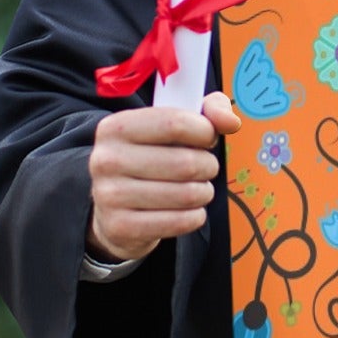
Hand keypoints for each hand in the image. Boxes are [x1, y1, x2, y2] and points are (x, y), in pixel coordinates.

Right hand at [86, 90, 241, 262]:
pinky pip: (180, 222)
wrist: (113, 207)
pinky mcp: (120, 227)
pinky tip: (187, 210)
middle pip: (186, 163)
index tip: (207, 138)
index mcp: (116, 127)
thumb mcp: (172, 125)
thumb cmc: (151, 158)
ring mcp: (109, 195)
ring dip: (204, 192)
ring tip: (196, 188)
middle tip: (204, 168)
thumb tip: (231, 121)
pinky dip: (195, 216)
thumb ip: (208, 111)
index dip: (205, 132)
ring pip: (187, 194)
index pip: (175, 123)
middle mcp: (106, 159)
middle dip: (207, 166)